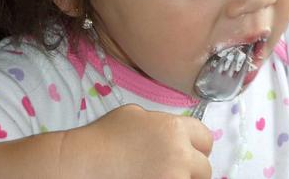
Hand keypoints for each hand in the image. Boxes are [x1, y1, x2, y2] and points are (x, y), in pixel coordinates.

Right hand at [60, 104, 212, 178]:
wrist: (83, 164)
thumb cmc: (104, 137)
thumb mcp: (135, 115)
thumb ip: (159, 122)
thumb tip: (167, 130)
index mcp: (175, 129)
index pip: (205, 138)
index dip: (198, 145)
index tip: (192, 152)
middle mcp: (180, 156)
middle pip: (204, 167)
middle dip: (192, 168)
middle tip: (175, 169)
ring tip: (160, 176)